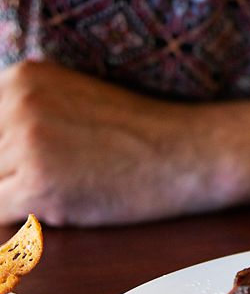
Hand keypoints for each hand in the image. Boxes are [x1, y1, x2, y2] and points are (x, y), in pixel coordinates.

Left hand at [0, 60, 220, 225]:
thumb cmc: (134, 134)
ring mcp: (27, 140)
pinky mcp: (39, 183)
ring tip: (66, 182)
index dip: (6, 155)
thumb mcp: (68, 99)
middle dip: (9, 174)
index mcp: (21, 75)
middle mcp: (17, 100)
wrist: (187, 152)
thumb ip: (18, 113)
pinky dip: (25, 218)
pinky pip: (0, 214)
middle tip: (63, 170)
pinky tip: (65, 201)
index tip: (30, 161)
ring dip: (17, 194)